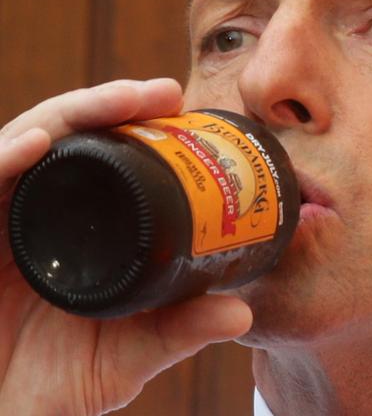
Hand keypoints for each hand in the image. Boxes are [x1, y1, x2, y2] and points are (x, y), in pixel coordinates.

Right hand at [0, 79, 252, 414]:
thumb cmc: (51, 384)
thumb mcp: (126, 355)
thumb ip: (178, 332)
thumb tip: (243, 313)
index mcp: (75, 229)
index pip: (103, 161)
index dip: (137, 131)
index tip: (183, 113)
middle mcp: (37, 213)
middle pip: (71, 140)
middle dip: (115, 107)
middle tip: (166, 91)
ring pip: (29, 145)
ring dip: (75, 114)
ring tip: (126, 100)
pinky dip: (5, 159)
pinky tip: (39, 143)